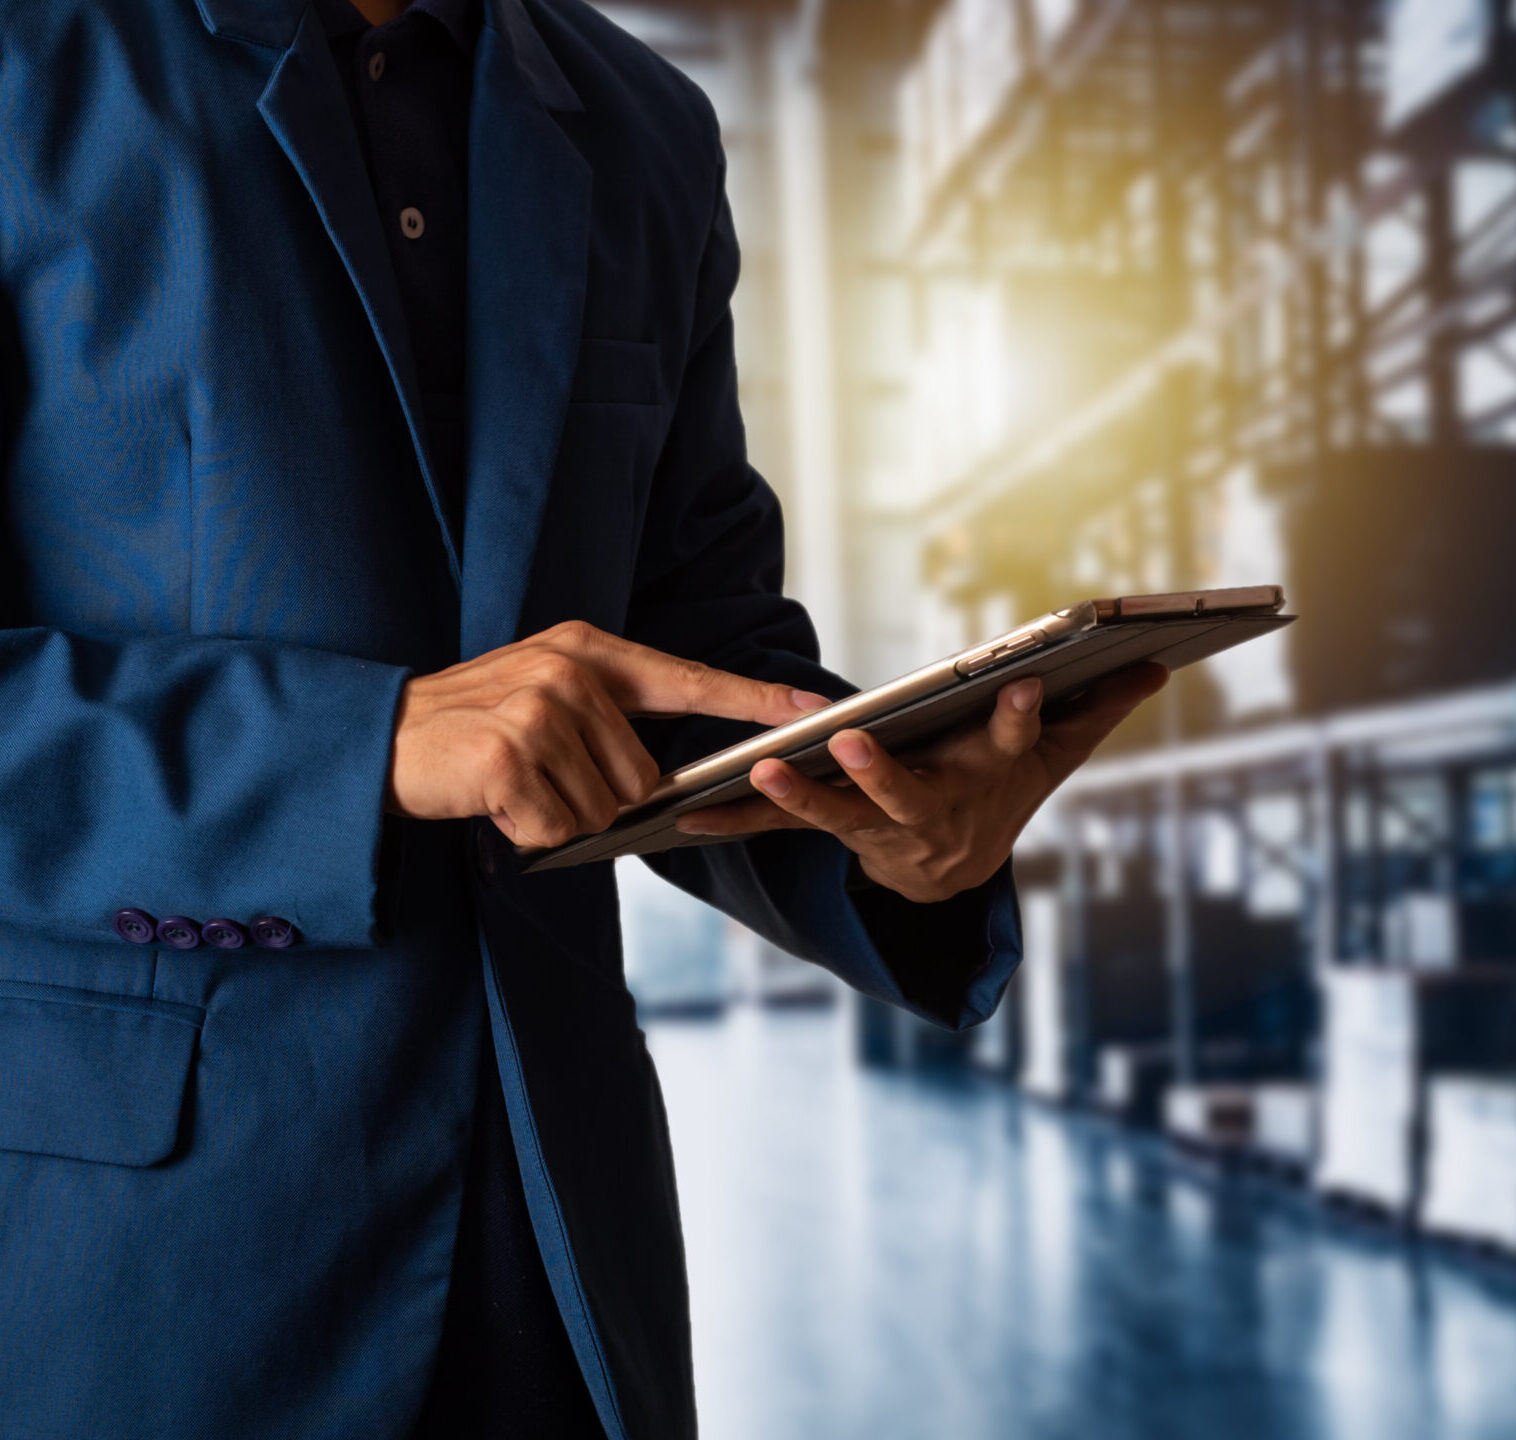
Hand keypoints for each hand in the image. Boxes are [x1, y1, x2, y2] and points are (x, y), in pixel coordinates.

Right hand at [386, 620, 830, 846]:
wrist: (379, 737)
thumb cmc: (472, 726)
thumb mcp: (542, 695)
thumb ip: (607, 721)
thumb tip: (659, 784)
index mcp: (587, 651)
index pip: (688, 678)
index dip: (754, 697)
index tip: (812, 707)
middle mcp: (571, 673)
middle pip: (641, 778)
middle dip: (597, 799)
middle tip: (538, 779)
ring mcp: (539, 712)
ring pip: (602, 810)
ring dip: (559, 818)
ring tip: (512, 787)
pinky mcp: (509, 758)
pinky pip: (557, 830)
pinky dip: (528, 835)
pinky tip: (495, 805)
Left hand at [673, 663, 1169, 903]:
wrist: (953, 876)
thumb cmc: (999, 796)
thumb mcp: (1049, 760)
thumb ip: (1092, 712)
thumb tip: (1157, 665)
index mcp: (984, 782)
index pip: (1009, 748)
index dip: (1021, 722)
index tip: (1028, 688)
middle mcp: (929, 812)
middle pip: (906, 796)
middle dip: (884, 773)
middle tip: (853, 742)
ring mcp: (875, 830)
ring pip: (835, 816)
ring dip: (797, 796)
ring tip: (759, 771)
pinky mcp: (832, 833)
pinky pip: (779, 830)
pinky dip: (734, 821)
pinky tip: (683, 817)